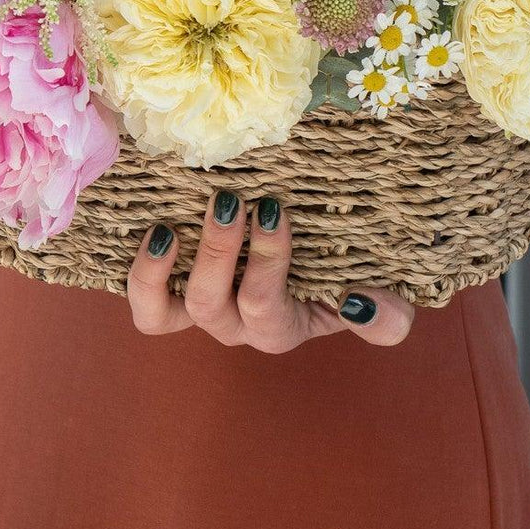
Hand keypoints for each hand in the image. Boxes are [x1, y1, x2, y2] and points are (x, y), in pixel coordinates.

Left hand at [127, 190, 414, 351]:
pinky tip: (154, 232)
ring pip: (167, 313)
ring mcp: (200, 311)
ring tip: (171, 228)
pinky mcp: (171, 296)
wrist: (312, 258)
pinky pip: (148, 307)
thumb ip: (385, 317)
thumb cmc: (342, 273)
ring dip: (163, 271)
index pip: (267, 306)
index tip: (275, 209)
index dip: (266, 263)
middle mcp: (235, 326)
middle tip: (229, 200)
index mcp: (280, 328)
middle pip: (213, 305)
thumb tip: (359, 304)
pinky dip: (144, 276)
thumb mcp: (376, 299)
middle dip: (218, 252)